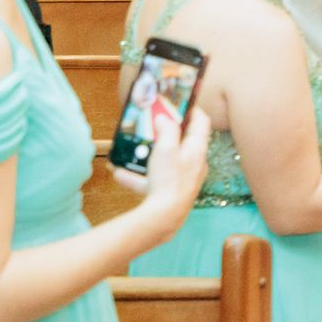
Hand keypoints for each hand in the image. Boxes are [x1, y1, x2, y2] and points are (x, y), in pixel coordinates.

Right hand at [122, 107, 211, 235]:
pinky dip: (139, 177)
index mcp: (197, 150)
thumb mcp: (166, 148)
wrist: (165, 217)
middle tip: (154, 127)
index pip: (201, 123)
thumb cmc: (169, 180)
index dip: (192, 110)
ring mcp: (183, 179)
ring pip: (165, 162)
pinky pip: (154, 180)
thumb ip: (166, 130)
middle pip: (182, 142)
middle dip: (165, 135)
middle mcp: (194, 164)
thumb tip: (165, 118)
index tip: (182, 103)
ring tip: (132, 152)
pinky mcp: (172, 192)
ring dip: (147, 156)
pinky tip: (120, 175)